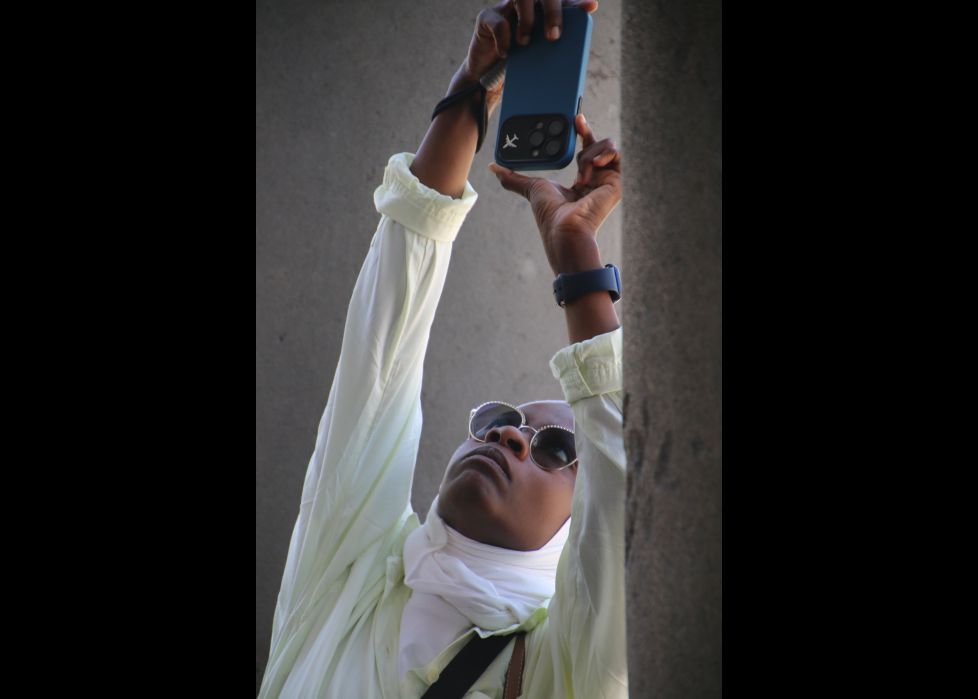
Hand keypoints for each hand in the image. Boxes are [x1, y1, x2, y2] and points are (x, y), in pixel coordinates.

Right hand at [461, 0, 599, 114]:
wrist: (486, 79)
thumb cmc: (517, 68)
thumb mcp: (540, 62)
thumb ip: (556, 56)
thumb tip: (577, 69)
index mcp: (543, 14)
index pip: (563, 2)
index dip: (576, 3)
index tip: (590, 6)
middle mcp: (526, 6)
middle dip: (552, 13)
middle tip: (554, 36)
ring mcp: (506, 9)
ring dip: (527, 21)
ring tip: (525, 43)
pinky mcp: (487, 18)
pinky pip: (498, 21)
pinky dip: (503, 38)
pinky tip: (506, 54)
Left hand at [488, 113, 621, 274]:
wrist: (565, 228)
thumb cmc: (550, 213)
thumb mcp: (530, 187)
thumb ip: (513, 177)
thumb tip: (493, 167)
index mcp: (580, 182)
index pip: (584, 151)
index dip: (582, 133)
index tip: (575, 119)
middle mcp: (596, 180)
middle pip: (597, 145)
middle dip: (587, 132)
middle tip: (577, 120)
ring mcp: (607, 181)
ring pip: (605, 148)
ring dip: (589, 153)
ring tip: (580, 174)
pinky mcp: (616, 182)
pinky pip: (616, 155)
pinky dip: (604, 154)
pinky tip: (593, 165)